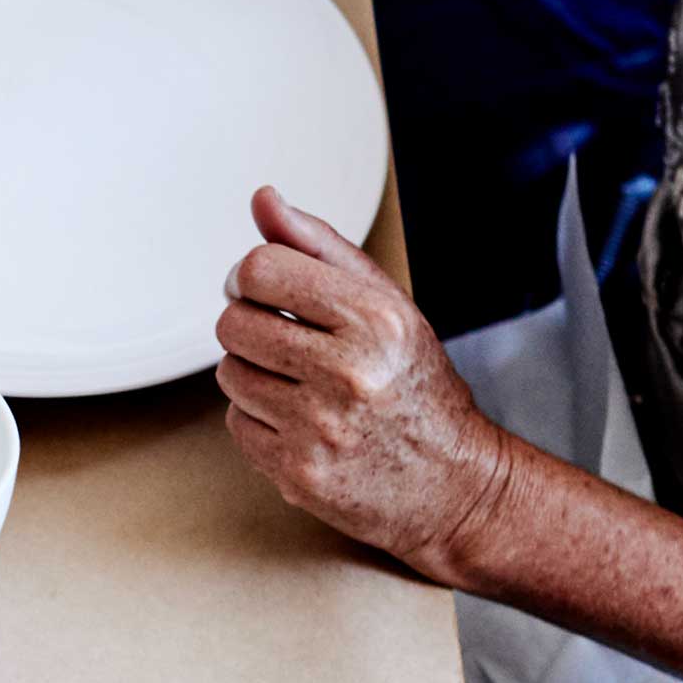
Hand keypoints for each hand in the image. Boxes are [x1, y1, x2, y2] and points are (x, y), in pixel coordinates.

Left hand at [214, 185, 516, 579]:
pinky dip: (258, 420)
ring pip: (230, 374)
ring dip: (253, 373)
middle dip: (250, 325)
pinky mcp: (298, 473)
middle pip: (233, 323)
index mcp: (374, 319)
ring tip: (301, 383)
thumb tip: (263, 199)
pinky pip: (237, 424)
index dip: (250, 276)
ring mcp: (320, 428)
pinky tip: (300, 422)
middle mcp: (348, 373)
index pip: (260, 269)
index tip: (263, 288)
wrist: (452, 483)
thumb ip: (320, 247)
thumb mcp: (387, 303)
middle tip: (285, 339)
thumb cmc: (414, 384)